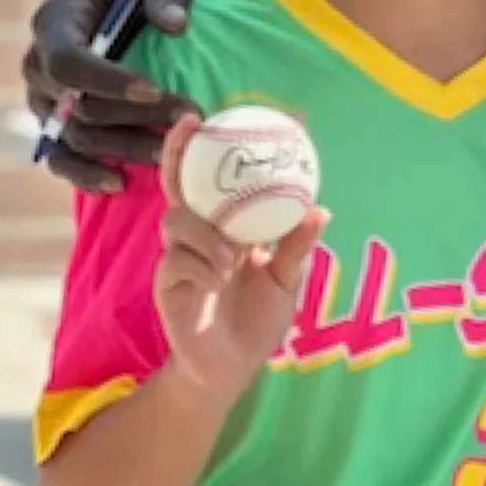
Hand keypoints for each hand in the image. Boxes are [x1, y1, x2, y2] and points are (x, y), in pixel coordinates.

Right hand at [25, 0, 204, 190]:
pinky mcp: (67, 122)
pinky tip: (120, 184)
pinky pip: (63, 158)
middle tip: (189, 121)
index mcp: (59, 18)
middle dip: (131, 119)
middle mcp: (43, 61)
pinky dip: (86, 174)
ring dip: (125, 150)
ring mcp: (51, 97)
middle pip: (72, 106)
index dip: (106, 81)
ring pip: (74, 137)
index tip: (155, 91)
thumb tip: (174, 24)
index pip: (65, 60)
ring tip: (175, 156)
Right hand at [150, 116, 327, 397]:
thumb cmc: (257, 319)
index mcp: (228, 227)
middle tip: (190, 124)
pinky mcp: (166, 282)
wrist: (230, 368)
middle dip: (179, 150)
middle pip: (180, 184)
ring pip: (178, 220)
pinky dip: (203, 268)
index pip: (221, 181)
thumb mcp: (287, 280)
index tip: (242, 117)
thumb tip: (320, 211)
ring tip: (233, 259)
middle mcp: (199, 235)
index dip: (227, 150)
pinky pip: (177, 260)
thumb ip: (297, 247)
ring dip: (209, 236)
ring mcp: (178, 256)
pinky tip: (218, 283)